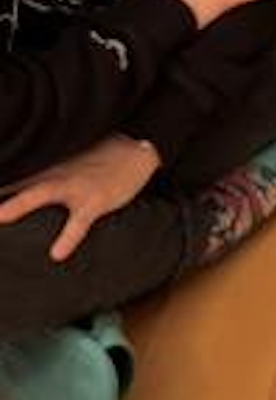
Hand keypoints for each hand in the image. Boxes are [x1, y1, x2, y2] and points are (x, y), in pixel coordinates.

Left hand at [0, 135, 159, 261]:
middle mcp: (53, 173)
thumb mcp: (70, 154)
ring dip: (18, 205)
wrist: (138, 146)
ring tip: (0, 217)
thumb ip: (44, 165)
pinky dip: (68, 238)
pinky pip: (79, 223)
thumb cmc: (104, 154)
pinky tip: (57, 253)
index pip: (10, 169)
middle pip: (16, 182)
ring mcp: (74, 187)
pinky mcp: (94, 201)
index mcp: (46, 163)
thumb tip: (18, 179)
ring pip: (40, 194)